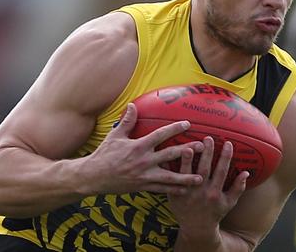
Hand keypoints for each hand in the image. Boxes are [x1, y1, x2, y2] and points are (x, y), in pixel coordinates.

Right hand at [86, 103, 203, 194]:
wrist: (93, 177)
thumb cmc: (104, 154)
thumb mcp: (115, 136)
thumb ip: (127, 121)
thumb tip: (133, 105)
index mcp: (138, 146)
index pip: (160, 135)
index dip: (174, 129)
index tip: (187, 124)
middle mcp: (143, 161)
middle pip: (170, 155)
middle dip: (187, 151)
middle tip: (202, 147)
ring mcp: (144, 176)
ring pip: (169, 177)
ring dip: (186, 177)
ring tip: (200, 178)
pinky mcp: (143, 187)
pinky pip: (161, 189)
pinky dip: (174, 190)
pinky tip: (185, 190)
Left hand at [168, 137, 248, 241]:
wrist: (196, 229)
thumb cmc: (215, 213)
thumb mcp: (229, 203)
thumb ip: (238, 188)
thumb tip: (246, 172)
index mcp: (215, 193)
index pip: (222, 171)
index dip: (225, 157)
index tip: (228, 143)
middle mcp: (201, 192)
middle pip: (204, 169)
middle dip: (206, 153)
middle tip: (207, 138)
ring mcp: (187, 193)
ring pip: (186, 175)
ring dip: (187, 161)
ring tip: (187, 146)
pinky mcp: (174, 195)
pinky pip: (170, 181)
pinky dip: (168, 169)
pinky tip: (166, 157)